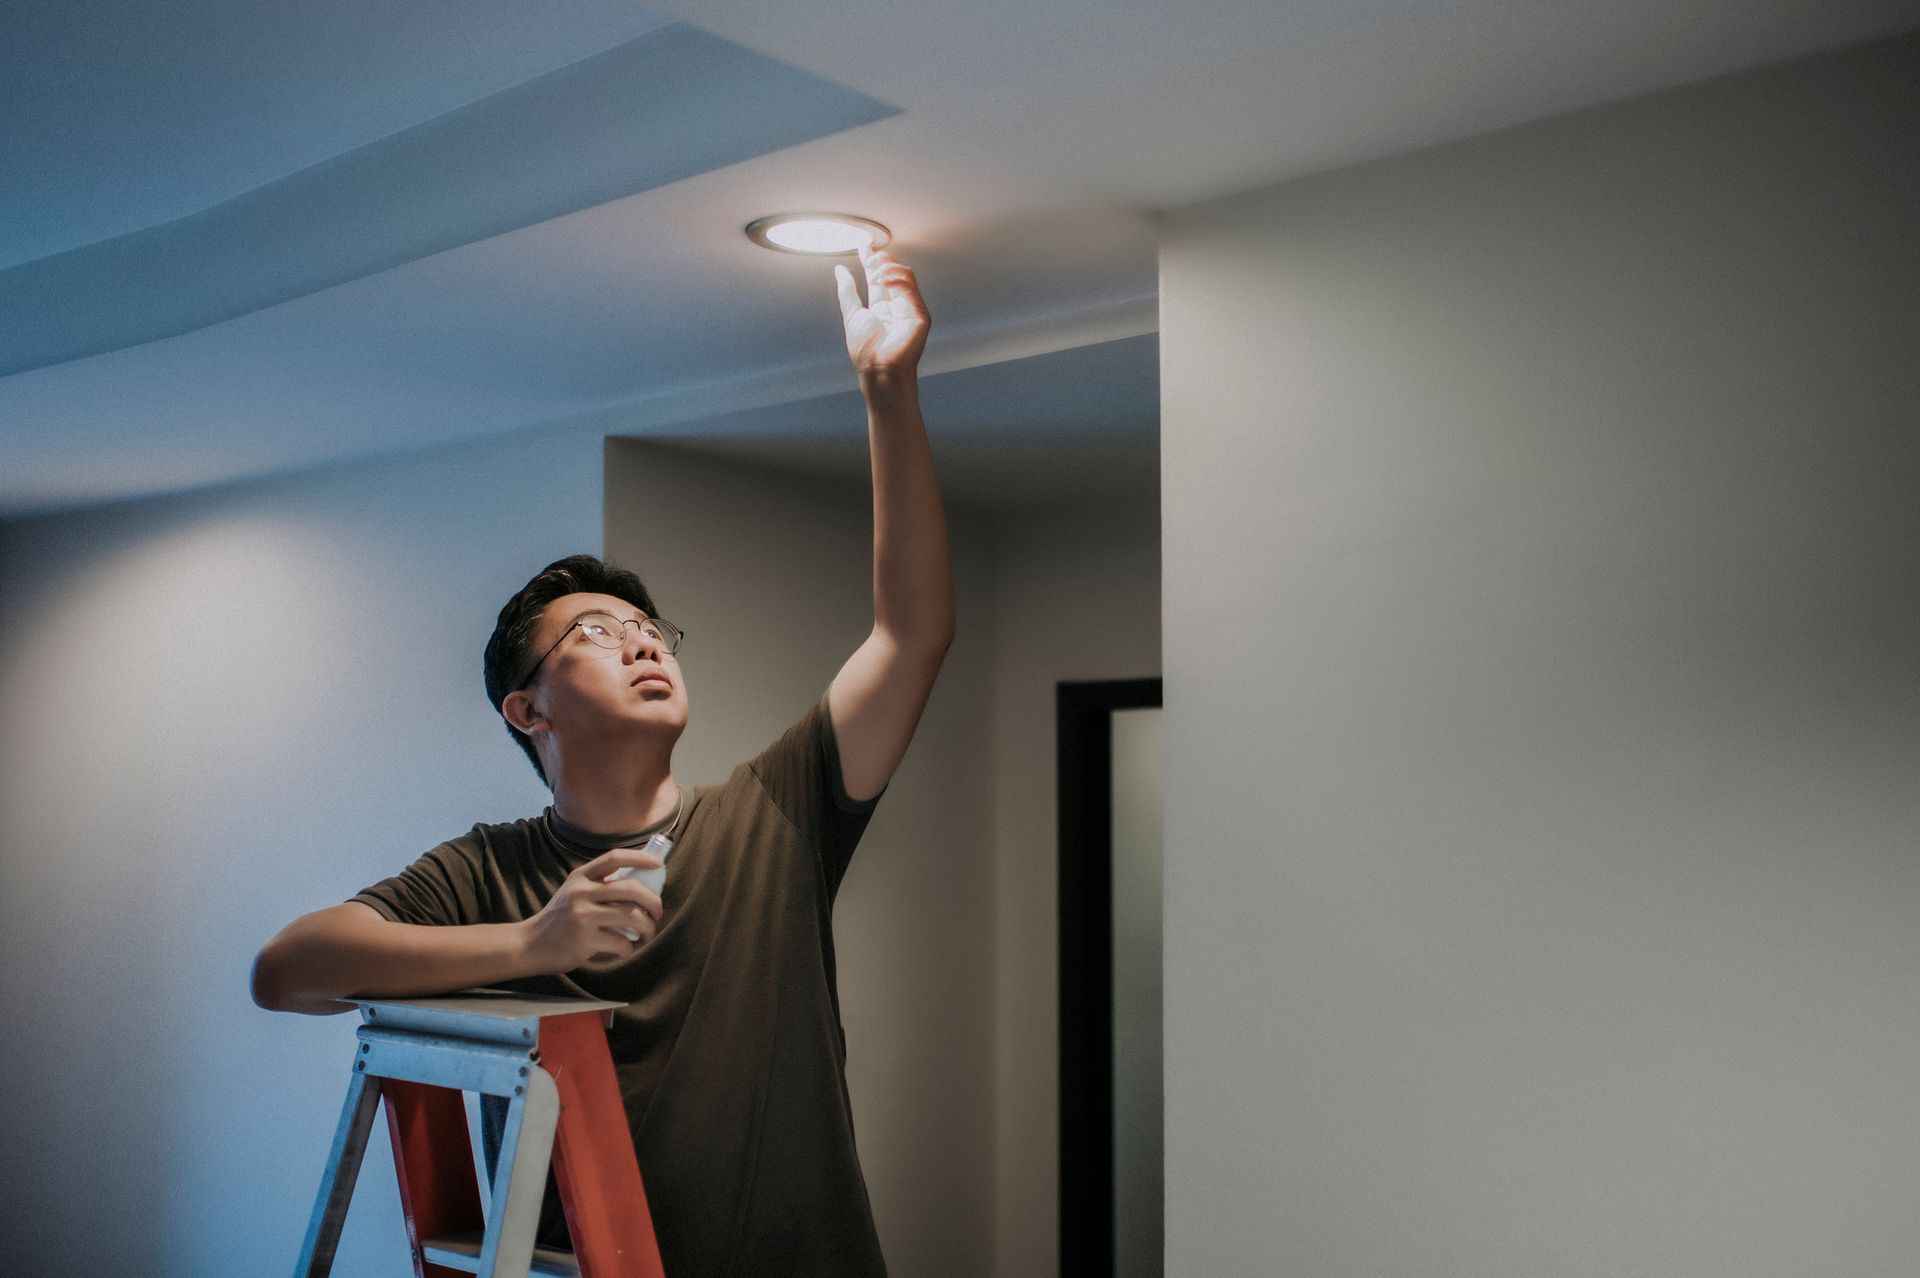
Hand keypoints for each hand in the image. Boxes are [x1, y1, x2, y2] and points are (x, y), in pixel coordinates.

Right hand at [519, 846, 664, 974]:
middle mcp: (581, 892)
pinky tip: (625, 950)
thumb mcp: (573, 893)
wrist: (529, 945)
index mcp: (580, 877)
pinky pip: (621, 942)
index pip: (614, 858)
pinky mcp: (584, 940)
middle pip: (631, 889)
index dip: (639, 858)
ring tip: (647, 934)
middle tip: (657, 914)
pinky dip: (629, 948)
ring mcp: (583, 916)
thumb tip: (641, 885)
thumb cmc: (559, 920)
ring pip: (632, 916)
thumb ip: (599, 887)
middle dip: (654, 902)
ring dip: (648, 927)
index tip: (658, 865)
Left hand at [835, 244, 930, 379]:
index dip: (871, 261)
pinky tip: (881, 281)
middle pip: (894, 272)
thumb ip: (847, 291)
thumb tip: (840, 271)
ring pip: (905, 275)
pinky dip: (896, 279)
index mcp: (882, 307)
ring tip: (873, 273)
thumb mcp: (851, 314)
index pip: (879, 278)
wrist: (878, 370)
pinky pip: (911, 288)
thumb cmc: (866, 351)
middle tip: (868, 258)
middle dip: (881, 260)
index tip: (863, 248)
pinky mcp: (920, 315)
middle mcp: (897, 306)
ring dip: (888, 268)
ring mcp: (910, 309)